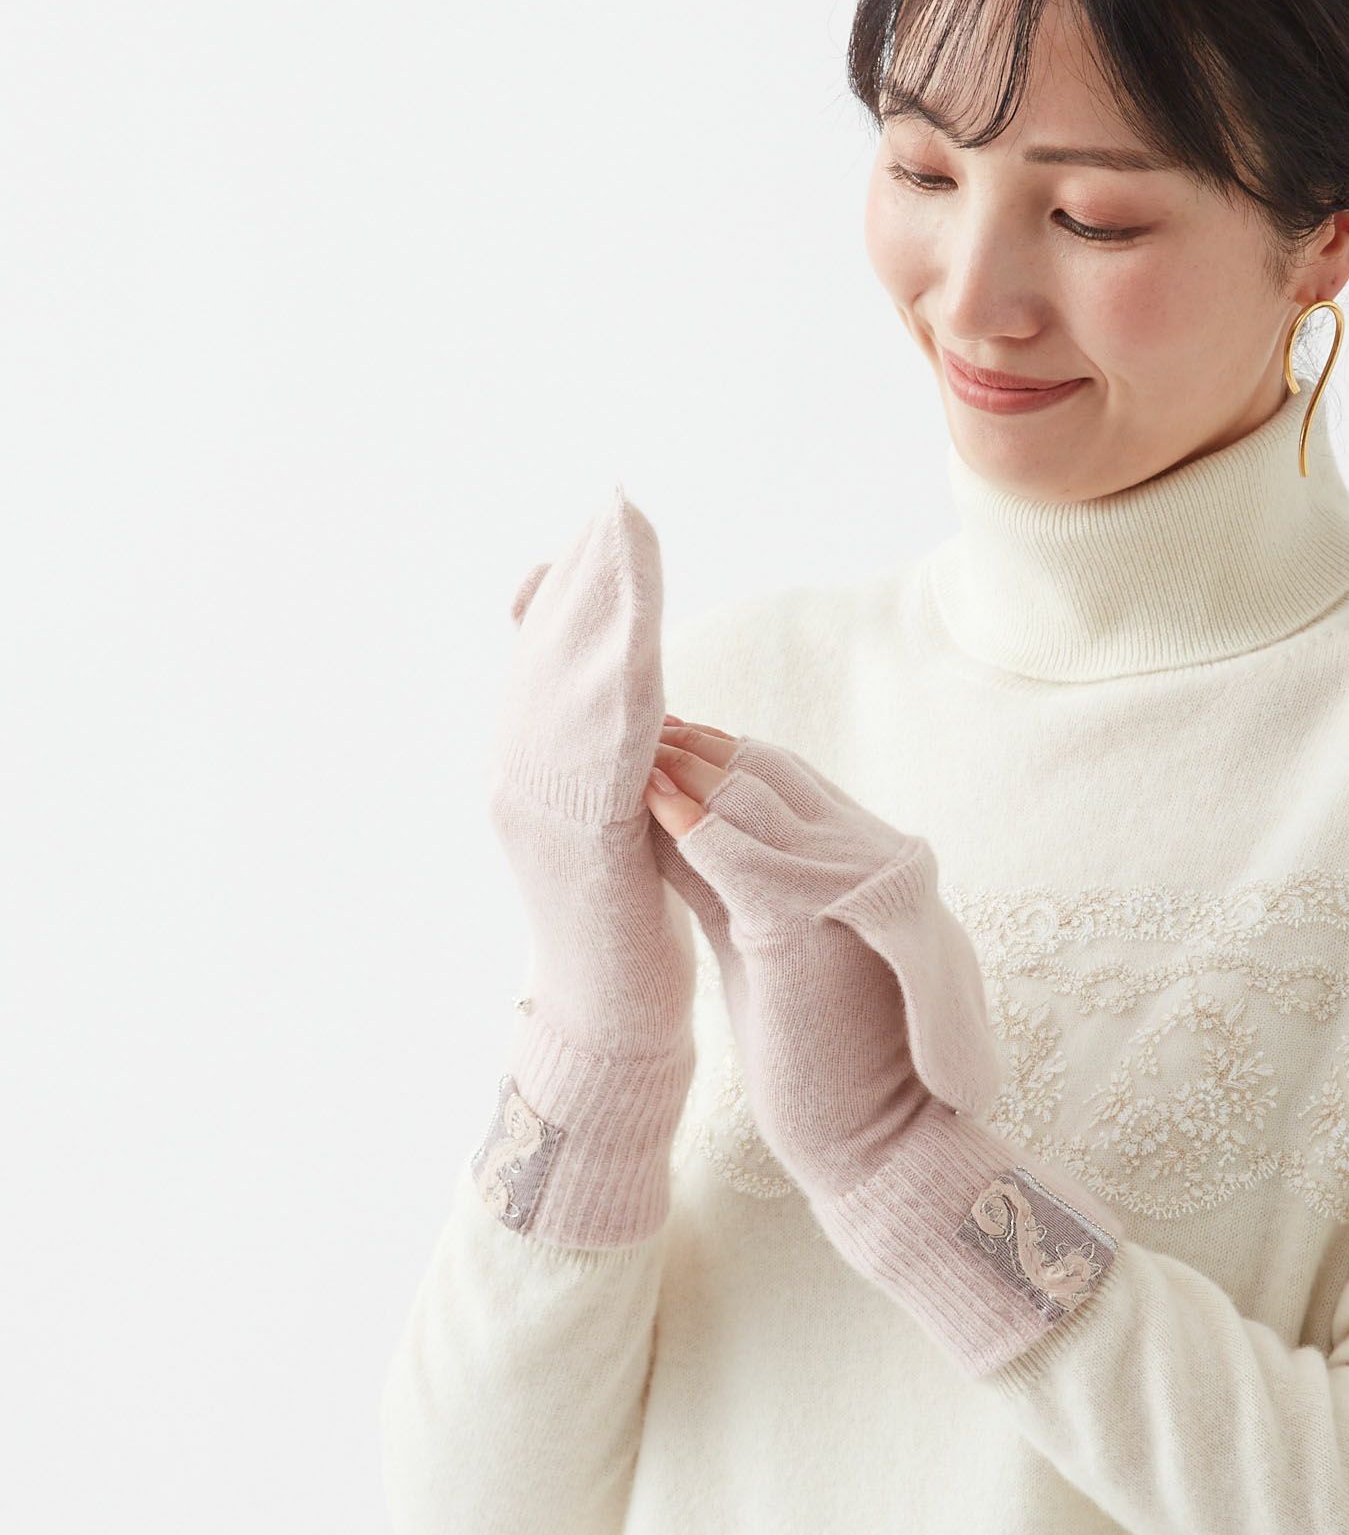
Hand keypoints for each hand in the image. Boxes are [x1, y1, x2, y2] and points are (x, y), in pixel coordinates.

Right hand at [474, 488, 699, 1246]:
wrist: (611, 1027)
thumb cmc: (628, 928)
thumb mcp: (623, 820)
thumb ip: (622, 756)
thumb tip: (642, 700)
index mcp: (531, 769)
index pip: (550, 659)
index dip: (576, 591)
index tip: (606, 524)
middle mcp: (519, 777)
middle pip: (551, 656)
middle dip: (588, 579)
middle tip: (616, 507)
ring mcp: (541, 808)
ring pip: (570, 687)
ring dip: (600, 610)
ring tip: (626, 543)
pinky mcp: (584, 842)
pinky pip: (602, 750)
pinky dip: (619, 689)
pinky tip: (642, 644)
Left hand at [643, 722, 994, 1196]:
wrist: (879, 1143)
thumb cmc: (825, 1059)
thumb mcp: (771, 949)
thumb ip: (734, 884)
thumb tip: (668, 823)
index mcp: (871, 863)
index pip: (787, 781)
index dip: (720, 754)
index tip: (663, 737)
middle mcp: (869, 859)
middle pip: (769, 774)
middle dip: (697, 747)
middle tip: (635, 728)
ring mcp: (843, 886)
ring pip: (750, 798)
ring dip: (684, 768)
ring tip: (629, 748)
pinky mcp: (806, 923)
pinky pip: (735, 853)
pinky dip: (687, 821)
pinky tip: (647, 800)